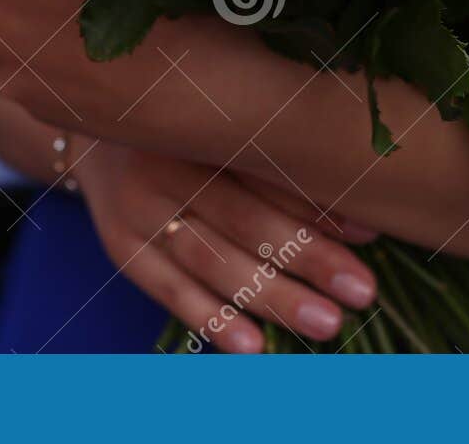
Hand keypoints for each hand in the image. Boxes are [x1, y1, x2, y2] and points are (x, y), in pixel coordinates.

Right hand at [68, 141, 377, 351]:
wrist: (98, 128)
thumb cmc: (187, 125)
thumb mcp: (222, 122)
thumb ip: (275, 154)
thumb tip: (359, 201)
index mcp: (201, 125)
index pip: (268, 172)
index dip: (320, 205)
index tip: (370, 234)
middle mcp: (167, 165)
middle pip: (247, 220)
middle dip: (309, 259)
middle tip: (362, 292)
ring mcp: (138, 210)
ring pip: (212, 261)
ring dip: (272, 297)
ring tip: (326, 322)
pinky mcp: (122, 247)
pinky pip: (169, 291)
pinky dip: (212, 320)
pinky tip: (254, 345)